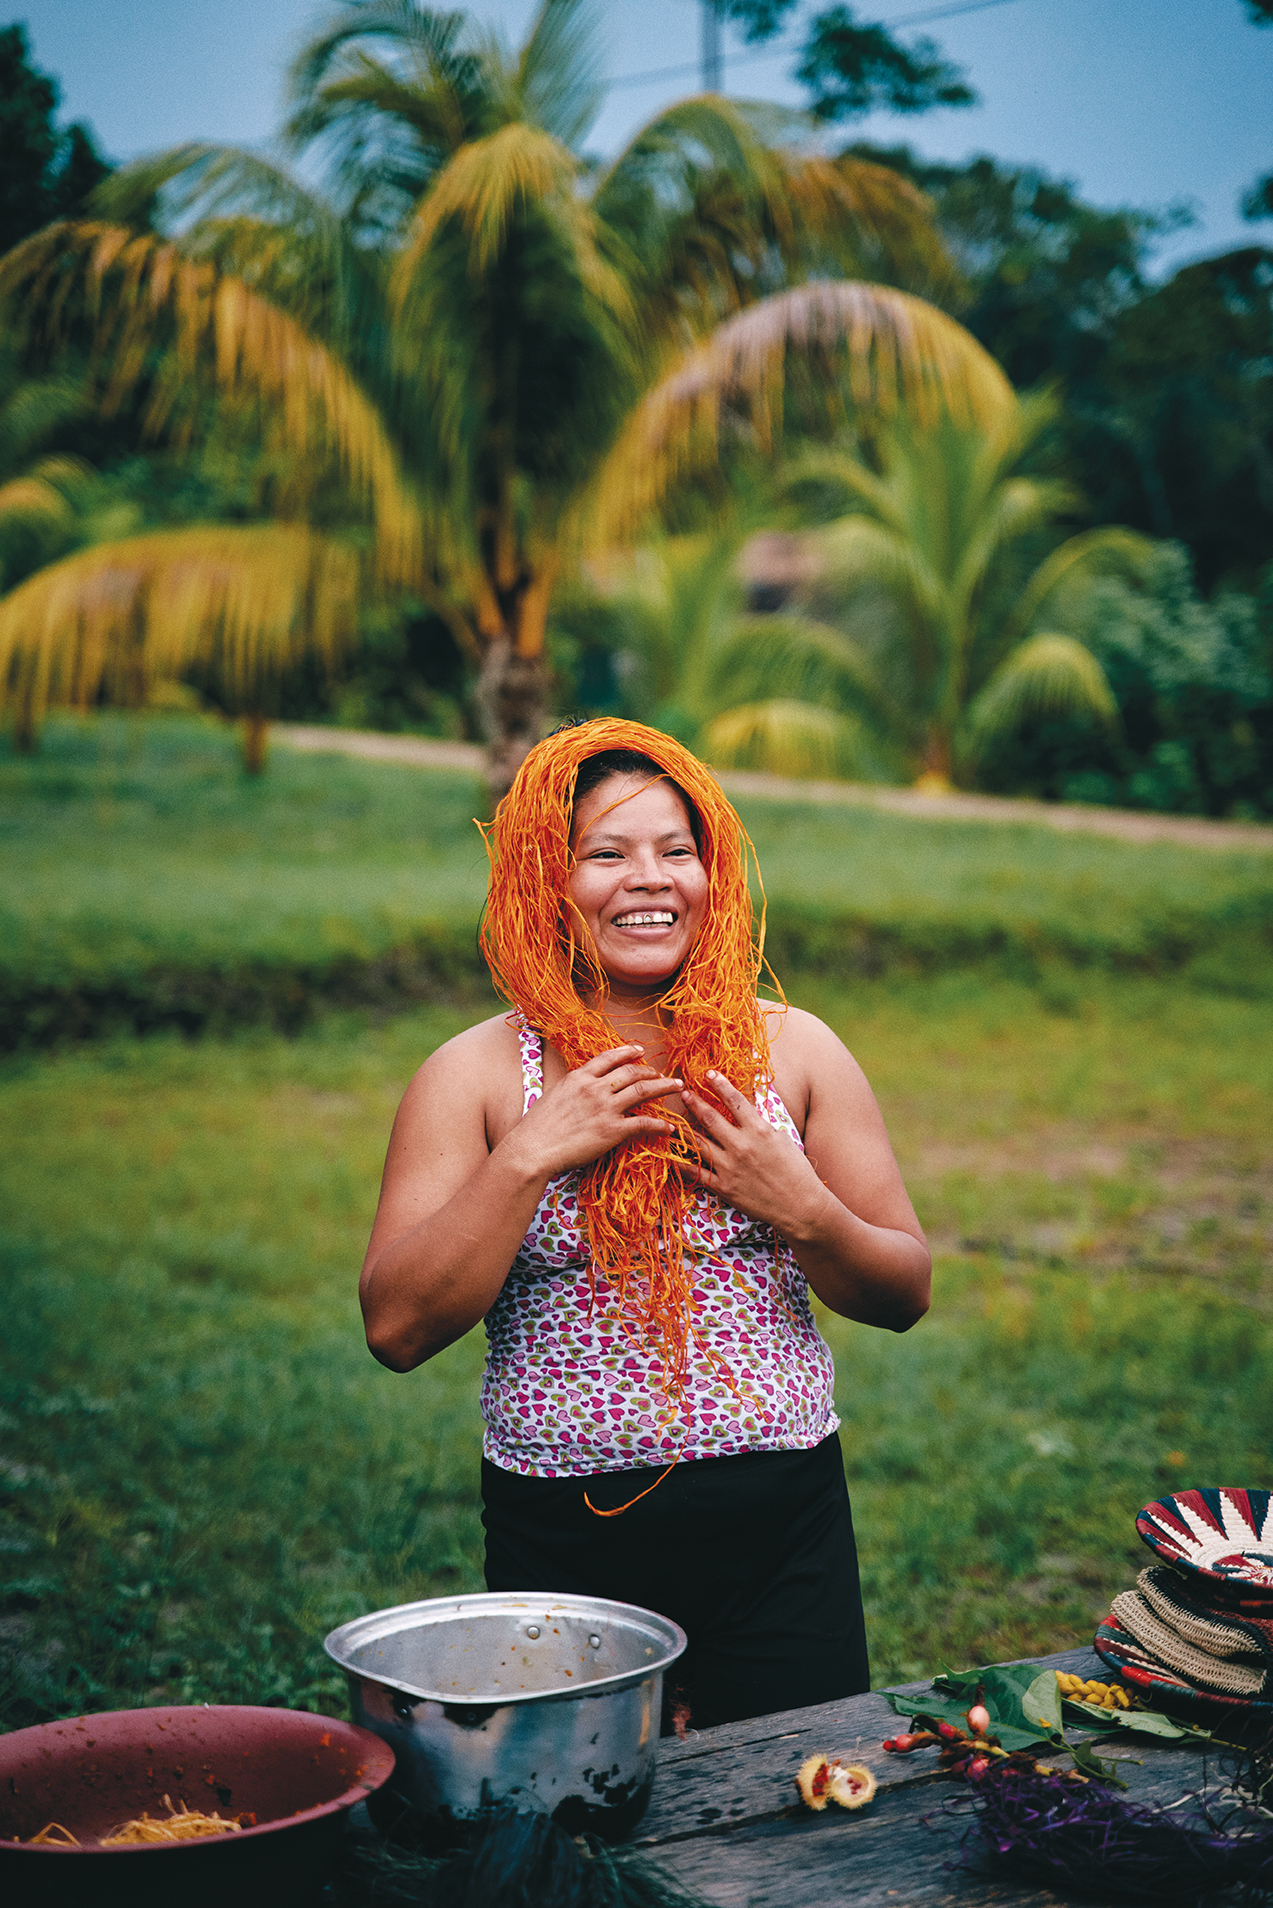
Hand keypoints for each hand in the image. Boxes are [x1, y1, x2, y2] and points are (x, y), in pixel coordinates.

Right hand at [508, 1045, 682, 1180]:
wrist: (532, 1149)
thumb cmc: (536, 1128)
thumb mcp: (553, 1096)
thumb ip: (571, 1089)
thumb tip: (578, 1088)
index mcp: (579, 1077)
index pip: (608, 1058)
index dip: (627, 1052)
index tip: (640, 1051)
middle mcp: (594, 1088)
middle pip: (631, 1072)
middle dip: (651, 1071)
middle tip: (663, 1074)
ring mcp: (604, 1108)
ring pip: (642, 1091)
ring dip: (663, 1087)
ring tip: (677, 1087)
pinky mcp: (611, 1130)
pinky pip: (643, 1123)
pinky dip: (659, 1125)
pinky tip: (669, 1128)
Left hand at [678, 1070, 825, 1233]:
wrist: (800, 1205)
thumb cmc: (796, 1170)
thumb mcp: (781, 1138)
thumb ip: (759, 1124)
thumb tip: (744, 1109)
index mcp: (758, 1130)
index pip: (734, 1100)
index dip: (719, 1084)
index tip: (708, 1073)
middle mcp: (741, 1145)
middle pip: (710, 1118)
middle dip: (695, 1102)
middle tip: (684, 1092)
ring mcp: (730, 1167)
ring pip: (699, 1143)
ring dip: (684, 1129)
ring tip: (673, 1120)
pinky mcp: (724, 1187)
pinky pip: (697, 1173)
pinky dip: (681, 1163)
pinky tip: (671, 1155)